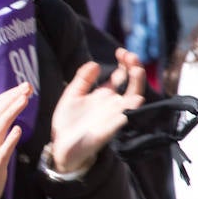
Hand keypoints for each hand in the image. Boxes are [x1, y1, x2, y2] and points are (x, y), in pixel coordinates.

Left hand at [48, 48, 145, 174]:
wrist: (61, 146)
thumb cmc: (69, 121)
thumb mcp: (72, 95)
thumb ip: (82, 79)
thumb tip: (95, 63)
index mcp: (104, 94)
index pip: (121, 76)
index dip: (124, 62)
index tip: (120, 52)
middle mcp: (112, 104)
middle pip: (132, 84)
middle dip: (134, 68)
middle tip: (130, 55)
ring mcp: (112, 117)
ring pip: (132, 100)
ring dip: (136, 85)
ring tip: (135, 70)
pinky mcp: (107, 131)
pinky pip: (121, 120)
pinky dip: (128, 111)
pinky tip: (133, 99)